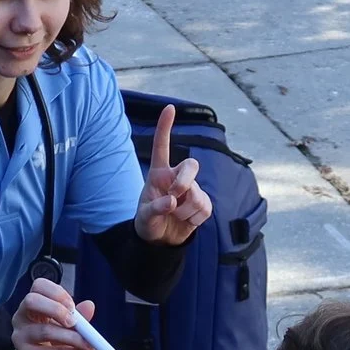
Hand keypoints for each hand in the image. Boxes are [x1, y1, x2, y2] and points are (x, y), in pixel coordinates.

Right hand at [13, 276, 99, 349]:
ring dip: (72, 337)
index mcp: (31, 306)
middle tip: (74, 322)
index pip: (38, 286)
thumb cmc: (52, 346)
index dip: (57, 292)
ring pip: (45, 330)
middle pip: (32, 301)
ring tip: (89, 344)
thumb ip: (78, 317)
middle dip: (57, 309)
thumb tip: (90, 304)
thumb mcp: (68, 330)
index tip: (73, 306)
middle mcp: (21, 318)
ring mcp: (20, 338)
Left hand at [134, 105, 212, 245]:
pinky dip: (193, 218)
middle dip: (185, 181)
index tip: (169, 108)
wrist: (161, 241)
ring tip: (174, 216)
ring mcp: (192, 190)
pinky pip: (204, 208)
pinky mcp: (203, 205)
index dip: (165, 127)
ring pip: (197, 193)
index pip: (162, 146)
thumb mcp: (144, 217)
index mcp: (159, 173)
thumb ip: (155, 208)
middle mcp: (177, 177)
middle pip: (191, 166)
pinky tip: (186, 221)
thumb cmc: (148, 222)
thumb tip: (172, 201)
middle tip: (174, 196)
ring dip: (185, 210)